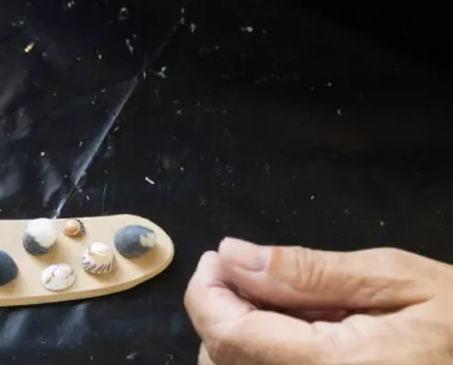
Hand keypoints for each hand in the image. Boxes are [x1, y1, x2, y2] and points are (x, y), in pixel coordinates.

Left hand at [184, 237, 452, 363]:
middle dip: (230, 315)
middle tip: (269, 279)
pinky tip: (319, 339)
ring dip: (251, 342)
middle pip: (225, 362)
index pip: (226, 336)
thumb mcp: (404, 283)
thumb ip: (309, 273)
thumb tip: (234, 257)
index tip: (217, 259)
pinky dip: (277, 360)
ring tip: (308, 312)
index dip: (206, 293)